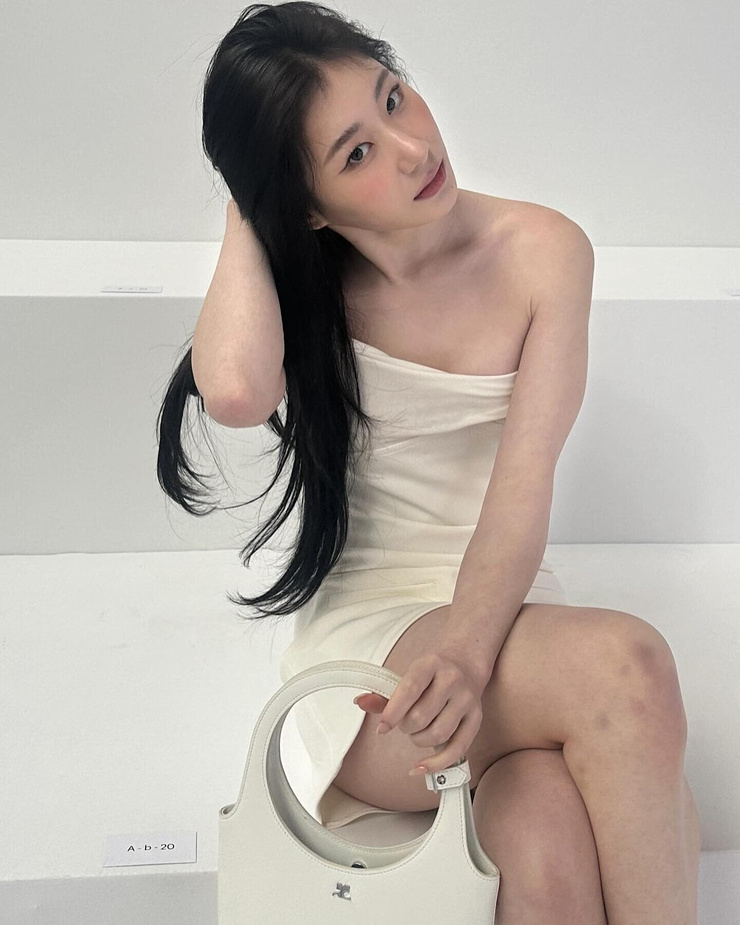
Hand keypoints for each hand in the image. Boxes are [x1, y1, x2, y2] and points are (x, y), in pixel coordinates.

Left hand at [353, 648, 487, 776]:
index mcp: (431, 664)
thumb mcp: (408, 676)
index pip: (409, 689)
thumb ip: (383, 693)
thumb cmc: (431, 674)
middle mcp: (452, 680)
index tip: (382, 728)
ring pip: (438, 733)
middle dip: (406, 727)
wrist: (465, 663)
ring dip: (419, 740)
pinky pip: (457, 749)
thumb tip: (360, 702)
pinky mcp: (476, 718)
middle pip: (421, 716)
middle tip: (405, 723)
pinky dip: (436, 763)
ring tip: (416, 732)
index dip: (392, 713)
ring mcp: (467, 699)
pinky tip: (420, 767)